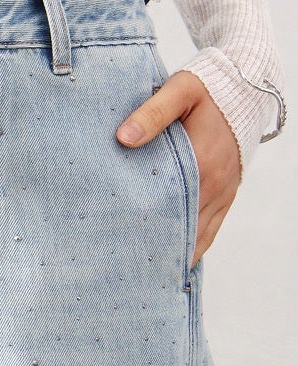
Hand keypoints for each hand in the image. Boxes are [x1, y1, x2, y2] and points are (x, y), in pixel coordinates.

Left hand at [116, 70, 240, 266]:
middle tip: (127, 273)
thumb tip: (123, 138)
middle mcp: (215, 185)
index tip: (122, 253)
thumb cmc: (210, 87)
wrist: (249, 83)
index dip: (146, 233)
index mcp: (201, 164)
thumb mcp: (180, 90)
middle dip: (156, 251)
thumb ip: (152, 113)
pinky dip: (194, 248)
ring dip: (175, 254)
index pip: (168, 209)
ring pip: (198, 236)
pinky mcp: (227, 194)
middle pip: (182, 229)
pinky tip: (174, 262)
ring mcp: (224, 193)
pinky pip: (211, 230)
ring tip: (146, 276)